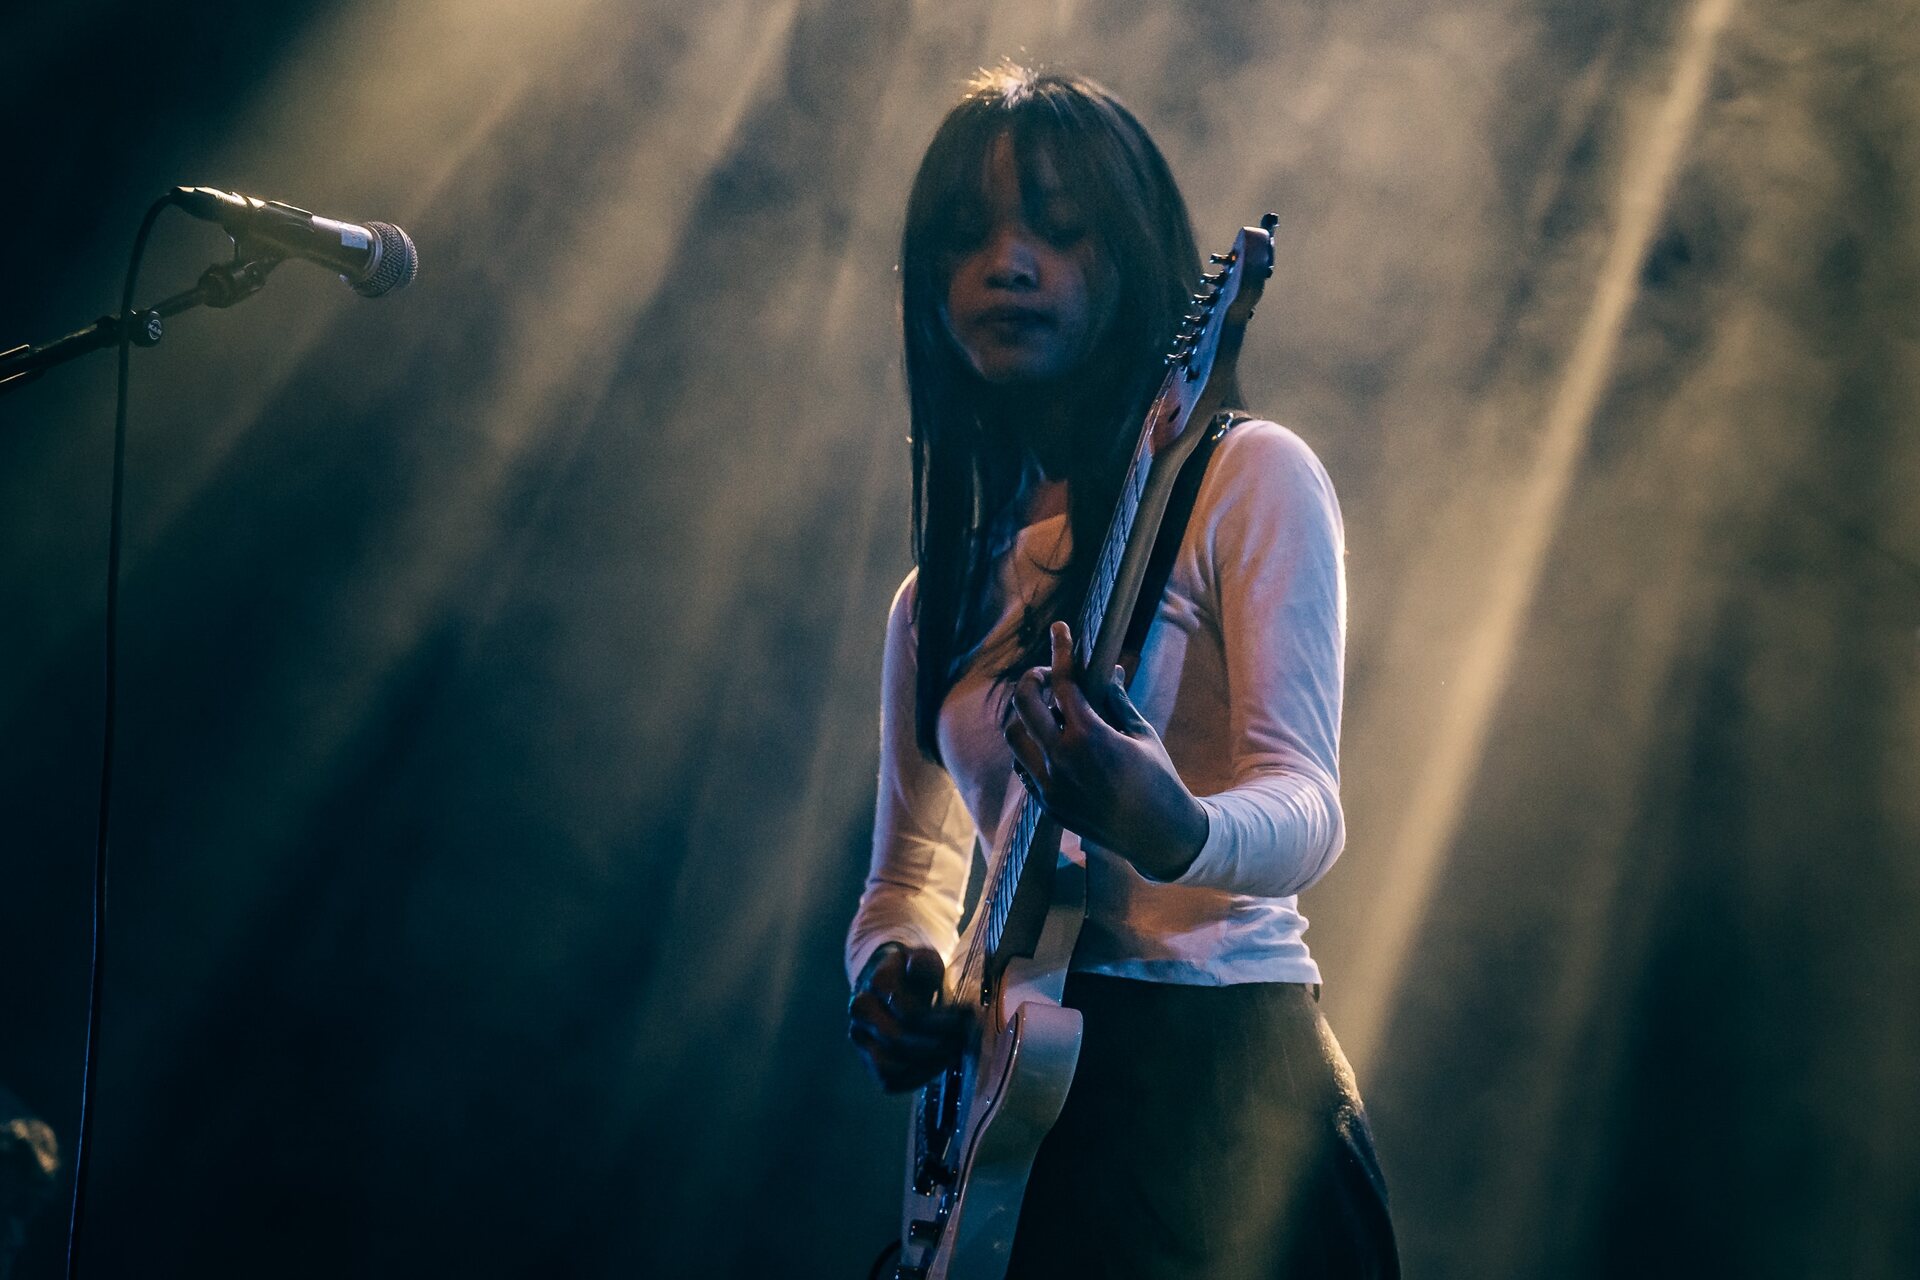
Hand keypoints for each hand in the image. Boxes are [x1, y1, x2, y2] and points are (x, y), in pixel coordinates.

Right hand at [847, 943, 971, 1092]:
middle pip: (897, 1039)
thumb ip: (923, 962)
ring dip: (925, 1065)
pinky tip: (938, 1066)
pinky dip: (916, 1079)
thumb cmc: (914, 973)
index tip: (966, 1019)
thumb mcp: (923, 960)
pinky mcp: (868, 1059)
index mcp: (876, 982)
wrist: (892, 984)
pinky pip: (889, 1081)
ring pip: (888, 1066)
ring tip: (951, 1054)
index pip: (907, 1011)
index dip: (941, 1020)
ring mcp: (861, 1038)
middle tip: (962, 1040)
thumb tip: (915, 968)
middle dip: (936, 1043)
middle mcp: (861, 1011)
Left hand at [1003, 621, 1208, 880]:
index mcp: (1090, 736)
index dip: (1060, 650)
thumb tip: (1109, 671)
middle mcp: (1062, 760)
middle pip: (1024, 702)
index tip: (1060, 630)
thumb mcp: (1142, 734)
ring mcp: (1049, 785)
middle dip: (1033, 678)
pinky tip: (1050, 743)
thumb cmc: (1159, 779)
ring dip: (1025, 715)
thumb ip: (1117, 700)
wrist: (1159, 835)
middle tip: (1048, 675)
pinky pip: (1023, 766)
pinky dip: (1030, 747)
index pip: (1062, 682)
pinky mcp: (1046, 805)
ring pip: (1014, 735)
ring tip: (1048, 711)